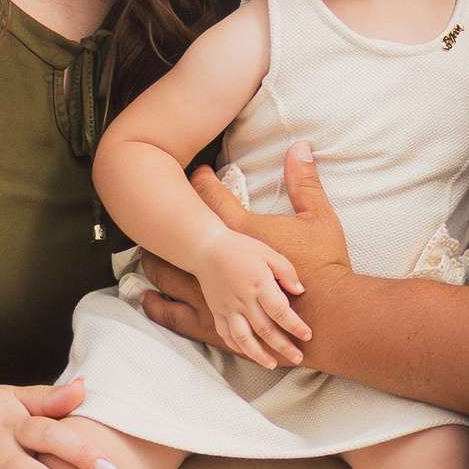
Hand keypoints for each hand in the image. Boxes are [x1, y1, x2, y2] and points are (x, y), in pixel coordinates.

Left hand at [140, 142, 351, 356]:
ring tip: (143, 262)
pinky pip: (180, 317)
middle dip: (164, 229)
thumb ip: (305, 182)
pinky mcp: (218, 322)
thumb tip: (300, 146)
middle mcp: (220, 266)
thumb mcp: (319, 218)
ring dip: (156, 270)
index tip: (199, 172)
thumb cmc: (323, 266)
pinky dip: (163, 309)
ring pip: (171, 281)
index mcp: (242, 234)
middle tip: (150, 219)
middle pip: (177, 242)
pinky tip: (153, 305)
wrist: (326, 315)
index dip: (204, 181)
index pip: (213, 198)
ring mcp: (215, 296)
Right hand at [196, 228, 310, 368]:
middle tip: (298, 358)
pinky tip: (249, 354)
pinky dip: (238, 347)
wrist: (205, 248)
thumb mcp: (267, 252)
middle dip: (283, 347)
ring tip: (272, 364)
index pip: (280, 311)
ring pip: (244, 339)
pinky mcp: (217, 312)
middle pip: (265, 330)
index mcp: (258, 284)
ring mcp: (228, 308)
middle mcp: (243, 300)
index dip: (295, 326)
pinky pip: (226, 335)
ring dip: (259, 355)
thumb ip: (286, 271)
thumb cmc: (239, 248)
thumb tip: (300, 291)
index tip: (307, 336)